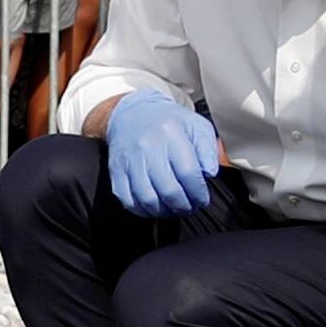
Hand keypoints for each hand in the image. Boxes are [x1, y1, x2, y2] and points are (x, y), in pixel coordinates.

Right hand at [102, 91, 223, 216]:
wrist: (132, 114)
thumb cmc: (168, 122)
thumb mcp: (196, 126)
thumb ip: (208, 150)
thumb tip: (209, 174)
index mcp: (170, 132)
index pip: (188, 172)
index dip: (198, 192)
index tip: (202, 199)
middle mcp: (147, 146)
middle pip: (168, 189)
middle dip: (183, 206)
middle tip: (190, 208)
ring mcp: (129, 160)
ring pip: (147, 198)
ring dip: (164, 212)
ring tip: (173, 209)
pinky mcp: (116, 171)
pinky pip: (127, 200)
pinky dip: (142, 210)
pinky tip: (154, 208)